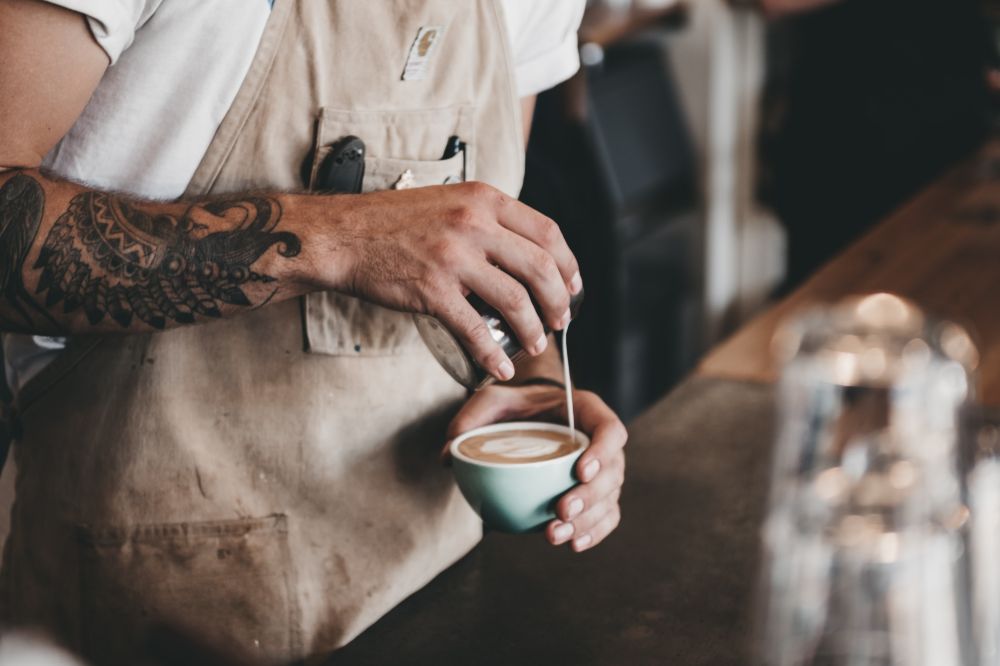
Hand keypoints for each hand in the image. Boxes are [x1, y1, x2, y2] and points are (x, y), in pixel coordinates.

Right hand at [327, 182, 582, 380]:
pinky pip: (475, 329)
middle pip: (540, 267)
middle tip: (560, 321)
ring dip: (533, 330)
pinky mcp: (432, 290)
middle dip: (558, 301)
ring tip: (535, 345)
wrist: (343, 236)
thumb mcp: (450, 201)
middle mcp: (474, 223)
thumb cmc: (394, 223)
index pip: (547, 231)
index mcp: (484, 199)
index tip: (573, 286)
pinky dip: (492, 354)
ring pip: (515, 300)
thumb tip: (525, 255)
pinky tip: (500, 367)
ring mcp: (453, 257)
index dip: (568, 264)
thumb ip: (487, 221)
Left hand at [447, 384, 626, 551]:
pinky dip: (594, 533)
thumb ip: (471, 419)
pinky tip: (573, 544)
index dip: (602, 452)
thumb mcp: (492, 400)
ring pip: (609, 499)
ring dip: (587, 521)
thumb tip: (449, 455)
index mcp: (587, 411)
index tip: (580, 471)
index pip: (610, 429)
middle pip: (613, 472)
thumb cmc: (517, 405)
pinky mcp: (596, 494)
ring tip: (555, 534)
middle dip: (590, 496)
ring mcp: (603, 471)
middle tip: (561, 511)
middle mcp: (601, 442)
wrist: (531, 416)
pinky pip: (606, 516)